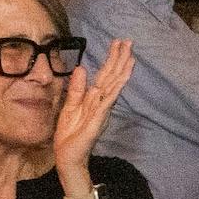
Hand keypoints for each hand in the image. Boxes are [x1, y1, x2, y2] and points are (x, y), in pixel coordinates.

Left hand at [54, 43, 136, 182]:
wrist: (67, 156)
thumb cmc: (69, 133)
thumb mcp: (70, 106)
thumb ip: (76, 88)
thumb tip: (82, 68)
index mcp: (94, 98)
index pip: (105, 75)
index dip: (111, 59)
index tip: (118, 44)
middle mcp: (101, 102)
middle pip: (112, 77)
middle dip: (120, 59)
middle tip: (128, 41)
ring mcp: (102, 110)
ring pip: (114, 86)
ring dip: (122, 71)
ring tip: (130, 56)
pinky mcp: (98, 120)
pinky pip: (107, 102)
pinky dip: (114, 90)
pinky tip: (121, 79)